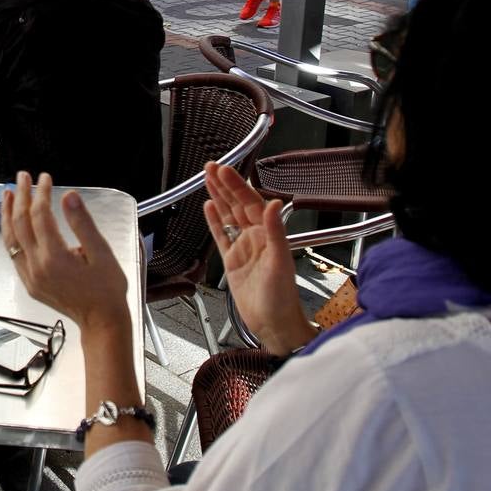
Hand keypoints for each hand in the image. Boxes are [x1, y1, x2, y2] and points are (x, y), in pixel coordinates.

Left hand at [3, 171, 129, 334]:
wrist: (101, 322)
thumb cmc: (107, 288)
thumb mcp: (101, 252)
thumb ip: (82, 223)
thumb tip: (68, 196)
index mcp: (55, 257)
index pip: (40, 215)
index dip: (41, 193)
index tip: (45, 177)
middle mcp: (37, 266)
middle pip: (20, 223)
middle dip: (20, 196)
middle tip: (22, 176)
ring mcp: (30, 276)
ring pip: (10, 239)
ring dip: (7, 214)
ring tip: (7, 194)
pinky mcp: (29, 283)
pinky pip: (13, 253)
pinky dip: (10, 234)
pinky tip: (12, 223)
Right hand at [202, 163, 314, 354]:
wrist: (274, 324)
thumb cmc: (282, 297)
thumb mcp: (280, 261)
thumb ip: (275, 231)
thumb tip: (273, 203)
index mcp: (268, 234)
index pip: (251, 202)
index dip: (237, 185)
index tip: (224, 170)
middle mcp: (256, 237)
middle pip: (238, 205)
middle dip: (225, 185)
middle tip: (211, 167)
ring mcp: (243, 248)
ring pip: (228, 216)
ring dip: (219, 197)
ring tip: (208, 179)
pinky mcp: (232, 260)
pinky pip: (222, 235)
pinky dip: (215, 221)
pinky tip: (209, 207)